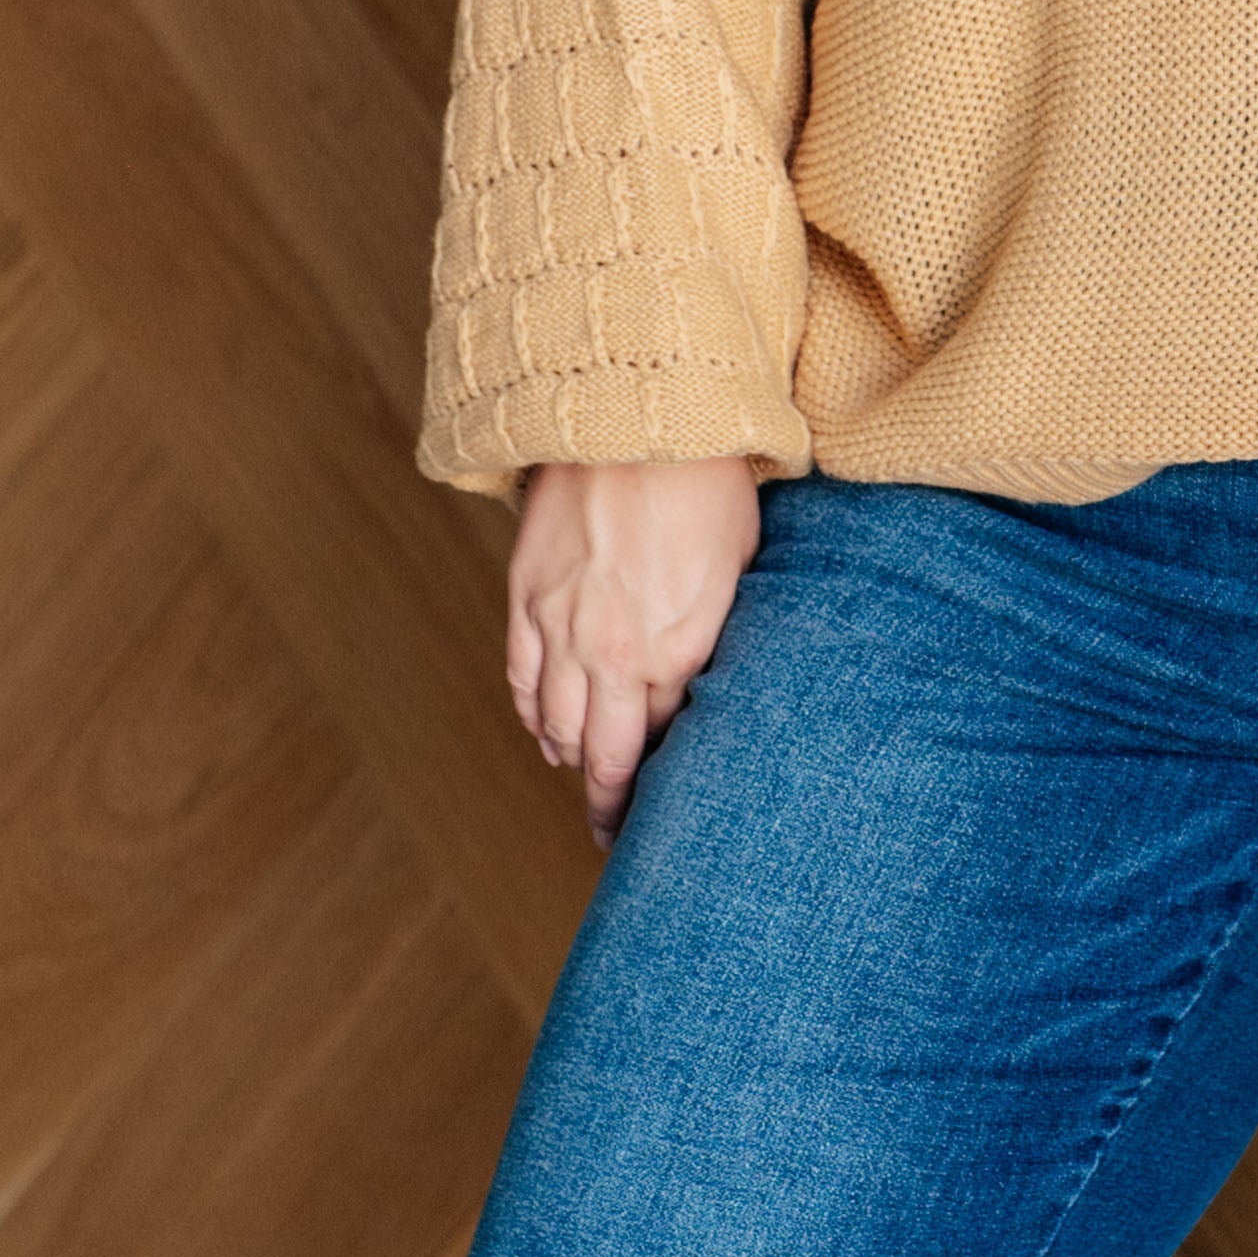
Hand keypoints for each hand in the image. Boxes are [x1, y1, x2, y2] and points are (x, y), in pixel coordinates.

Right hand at [505, 457, 762, 844]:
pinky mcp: (524, 597)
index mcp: (674, 652)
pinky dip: (535, 715)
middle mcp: (610, 653)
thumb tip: (691, 693)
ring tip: (587, 779)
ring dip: (572, 758)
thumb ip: (709, 640)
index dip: (659, 787)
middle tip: (613, 838)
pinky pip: (522, 679)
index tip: (663, 819)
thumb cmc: (707, 489)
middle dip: (609, 805)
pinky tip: (548, 733)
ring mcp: (558, 627)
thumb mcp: (735, 574)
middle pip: (603, 756)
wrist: (633, 418)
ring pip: (556, 724)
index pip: (659, 746)